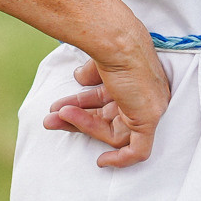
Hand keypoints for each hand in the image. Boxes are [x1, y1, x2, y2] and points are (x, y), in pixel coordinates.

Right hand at [44, 46, 169, 167]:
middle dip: (77, 119)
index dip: (84, 106)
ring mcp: (148, 109)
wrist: (115, 40)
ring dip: (83, 127)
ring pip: (114, 132)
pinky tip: (102, 161)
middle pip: (108, 119)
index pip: (107, 102)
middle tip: (51, 117)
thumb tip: (79, 79)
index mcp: (133, 82)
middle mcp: (143, 97)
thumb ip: (90, 73)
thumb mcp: (96, 62)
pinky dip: (121, 159)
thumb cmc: (109, 44)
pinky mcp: (148, 120)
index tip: (62, 109)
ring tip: (57, 116)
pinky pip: (138, 151)